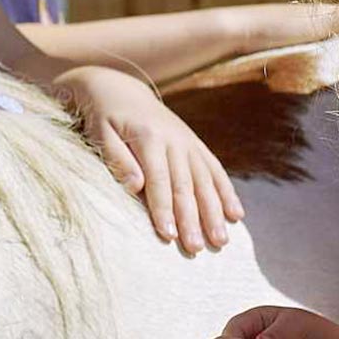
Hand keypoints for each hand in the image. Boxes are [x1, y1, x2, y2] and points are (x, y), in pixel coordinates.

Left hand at [56, 64, 243, 253]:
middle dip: (192, 219)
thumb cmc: (104, 118)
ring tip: (220, 240)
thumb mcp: (100, 133)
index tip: (169, 236)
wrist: (120, 89)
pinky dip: (227, 193)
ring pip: (205, 181)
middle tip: (196, 248)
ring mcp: (188, 142)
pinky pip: (215, 171)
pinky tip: (237, 215)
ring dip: (214, 212)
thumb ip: (117, 159)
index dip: (164, 209)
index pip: (159, 180)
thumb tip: (137, 186)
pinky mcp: (195, 145)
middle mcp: (174, 140)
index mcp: (148, 137)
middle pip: (185, 185)